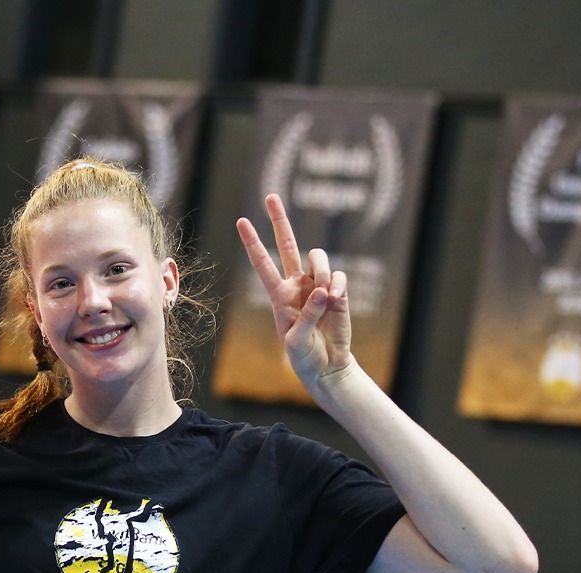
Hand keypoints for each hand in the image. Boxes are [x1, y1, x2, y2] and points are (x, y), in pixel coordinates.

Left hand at [237, 195, 351, 384]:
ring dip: (323, 271)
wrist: (327, 367)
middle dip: (279, 220)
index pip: (263, 264)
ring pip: (318, 258)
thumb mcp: (297, 342)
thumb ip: (307, 316)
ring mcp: (317, 285)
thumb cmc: (304, 357)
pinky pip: (339, 275)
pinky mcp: (338, 290)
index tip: (242, 221)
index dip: (253, 243)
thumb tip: (322, 291)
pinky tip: (336, 299)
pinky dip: (339, 284)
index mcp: (278, 296)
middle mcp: (296, 285)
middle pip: (287, 245)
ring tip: (327, 295)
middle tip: (270, 196)